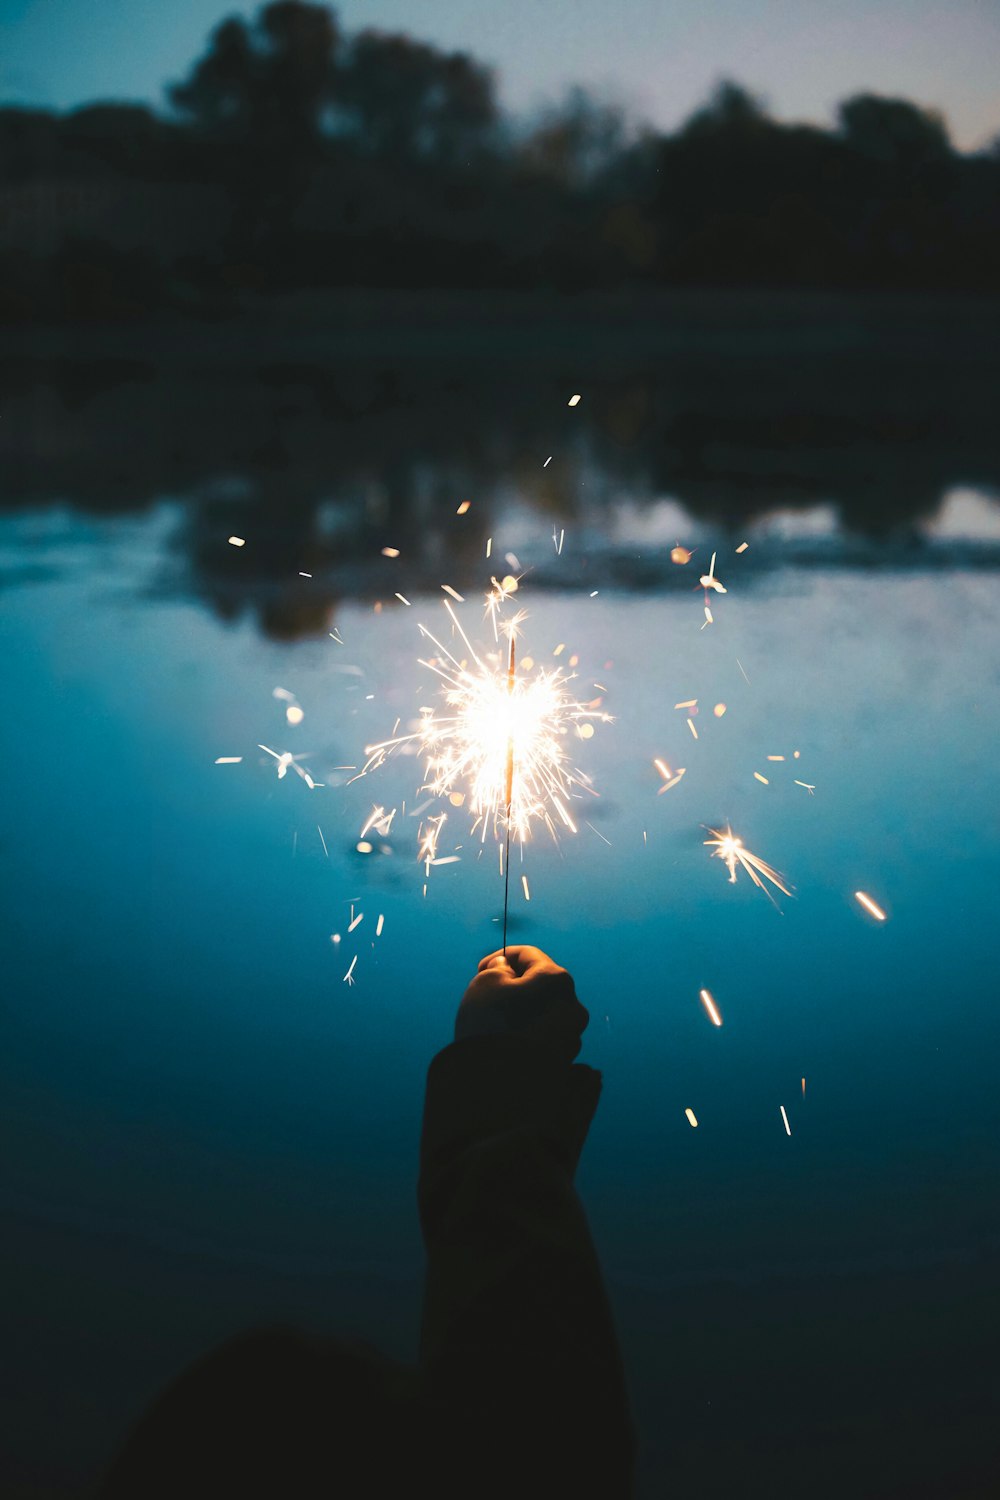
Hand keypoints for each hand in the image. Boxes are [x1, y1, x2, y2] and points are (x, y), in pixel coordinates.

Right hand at [455, 945, 588, 1063]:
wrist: (494, 1082)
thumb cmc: (488, 1023)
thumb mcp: (485, 983)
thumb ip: (498, 968)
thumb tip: (506, 969)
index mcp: (556, 980)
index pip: (529, 955)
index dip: (502, 956)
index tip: (482, 968)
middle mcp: (572, 1006)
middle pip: (541, 984)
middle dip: (514, 984)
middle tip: (488, 993)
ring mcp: (572, 1036)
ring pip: (544, 1011)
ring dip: (523, 1009)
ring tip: (496, 1020)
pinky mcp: (565, 1060)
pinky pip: (544, 1035)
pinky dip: (528, 1031)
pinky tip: (506, 1040)